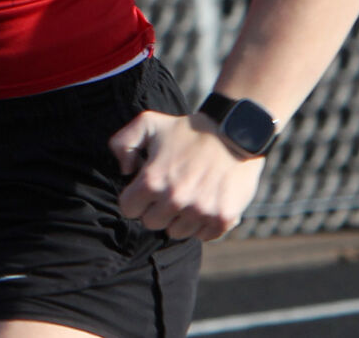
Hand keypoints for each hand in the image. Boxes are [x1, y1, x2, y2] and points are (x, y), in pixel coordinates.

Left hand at [110, 110, 265, 240]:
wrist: (235, 133)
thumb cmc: (189, 129)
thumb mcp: (148, 123)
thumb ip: (122, 143)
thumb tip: (124, 170)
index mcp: (152, 180)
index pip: (129, 209)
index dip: (135, 199)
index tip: (146, 189)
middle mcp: (174, 199)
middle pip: (151, 223)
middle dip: (155, 209)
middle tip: (169, 192)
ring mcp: (199, 211)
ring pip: (176, 232)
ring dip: (179, 218)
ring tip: (188, 196)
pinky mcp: (222, 219)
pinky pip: (203, 236)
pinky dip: (203, 225)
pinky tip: (205, 204)